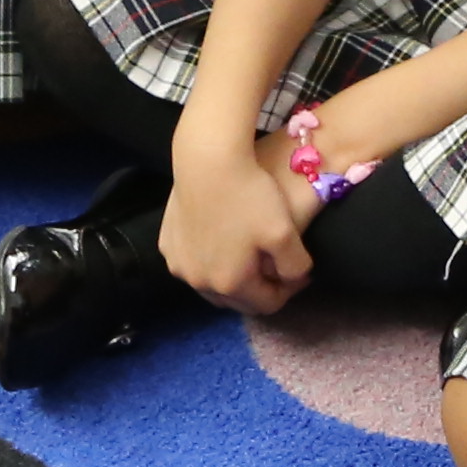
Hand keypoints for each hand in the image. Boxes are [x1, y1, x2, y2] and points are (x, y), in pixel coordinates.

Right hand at [158, 136, 313, 312]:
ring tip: (251, 253)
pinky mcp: (166, 245)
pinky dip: (211, 261)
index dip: (289, 290)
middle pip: (238, 299)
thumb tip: (296, 280)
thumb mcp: (285, 232)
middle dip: (261, 287)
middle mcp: (199, 282)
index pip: (267, 305)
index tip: (300, 271)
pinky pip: (194, 264)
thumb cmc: (249, 196)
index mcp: (230, 284)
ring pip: (213, 284)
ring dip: (234, 277)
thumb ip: (295, 266)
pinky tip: (224, 239)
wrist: (207, 162)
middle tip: (277, 264)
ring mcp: (179, 264)